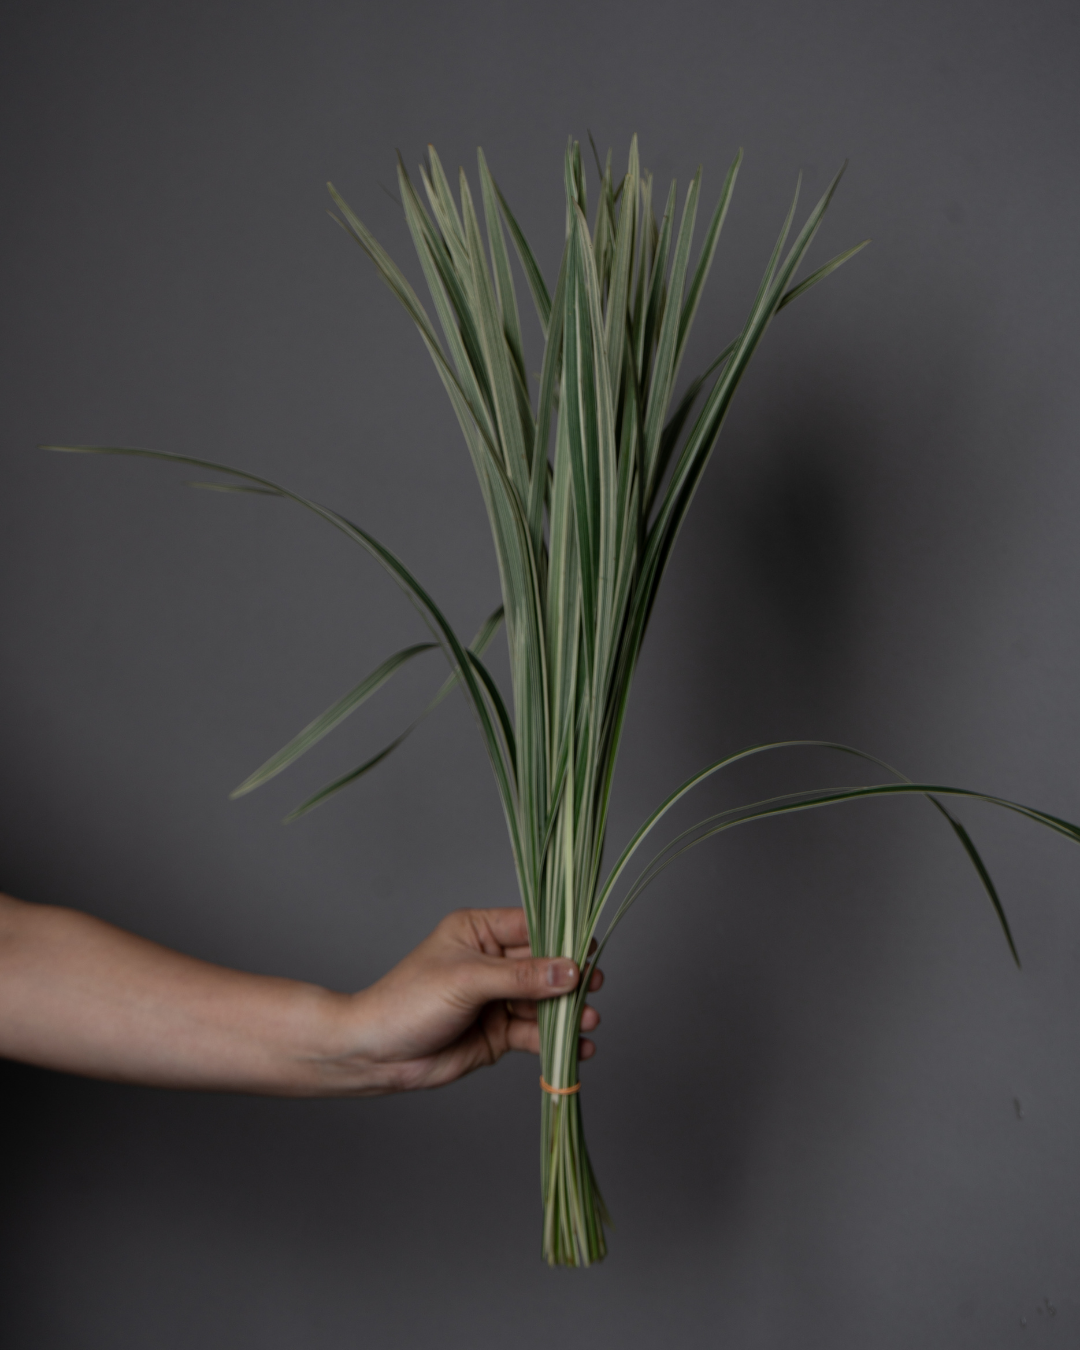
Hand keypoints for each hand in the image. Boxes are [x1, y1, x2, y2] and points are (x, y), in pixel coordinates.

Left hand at [329, 907, 603, 1093]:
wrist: (377, 1054)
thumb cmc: (409, 1001)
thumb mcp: (468, 980)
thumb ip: (521, 977)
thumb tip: (570, 970)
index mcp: (480, 932)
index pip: (532, 926)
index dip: (562, 937)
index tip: (591, 949)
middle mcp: (493, 961)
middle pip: (544, 965)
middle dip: (570, 978)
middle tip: (596, 986)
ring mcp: (498, 998)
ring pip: (544, 1001)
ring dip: (567, 1011)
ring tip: (588, 1020)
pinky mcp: (500, 1033)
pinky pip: (536, 1032)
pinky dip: (557, 1039)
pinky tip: (578, 1046)